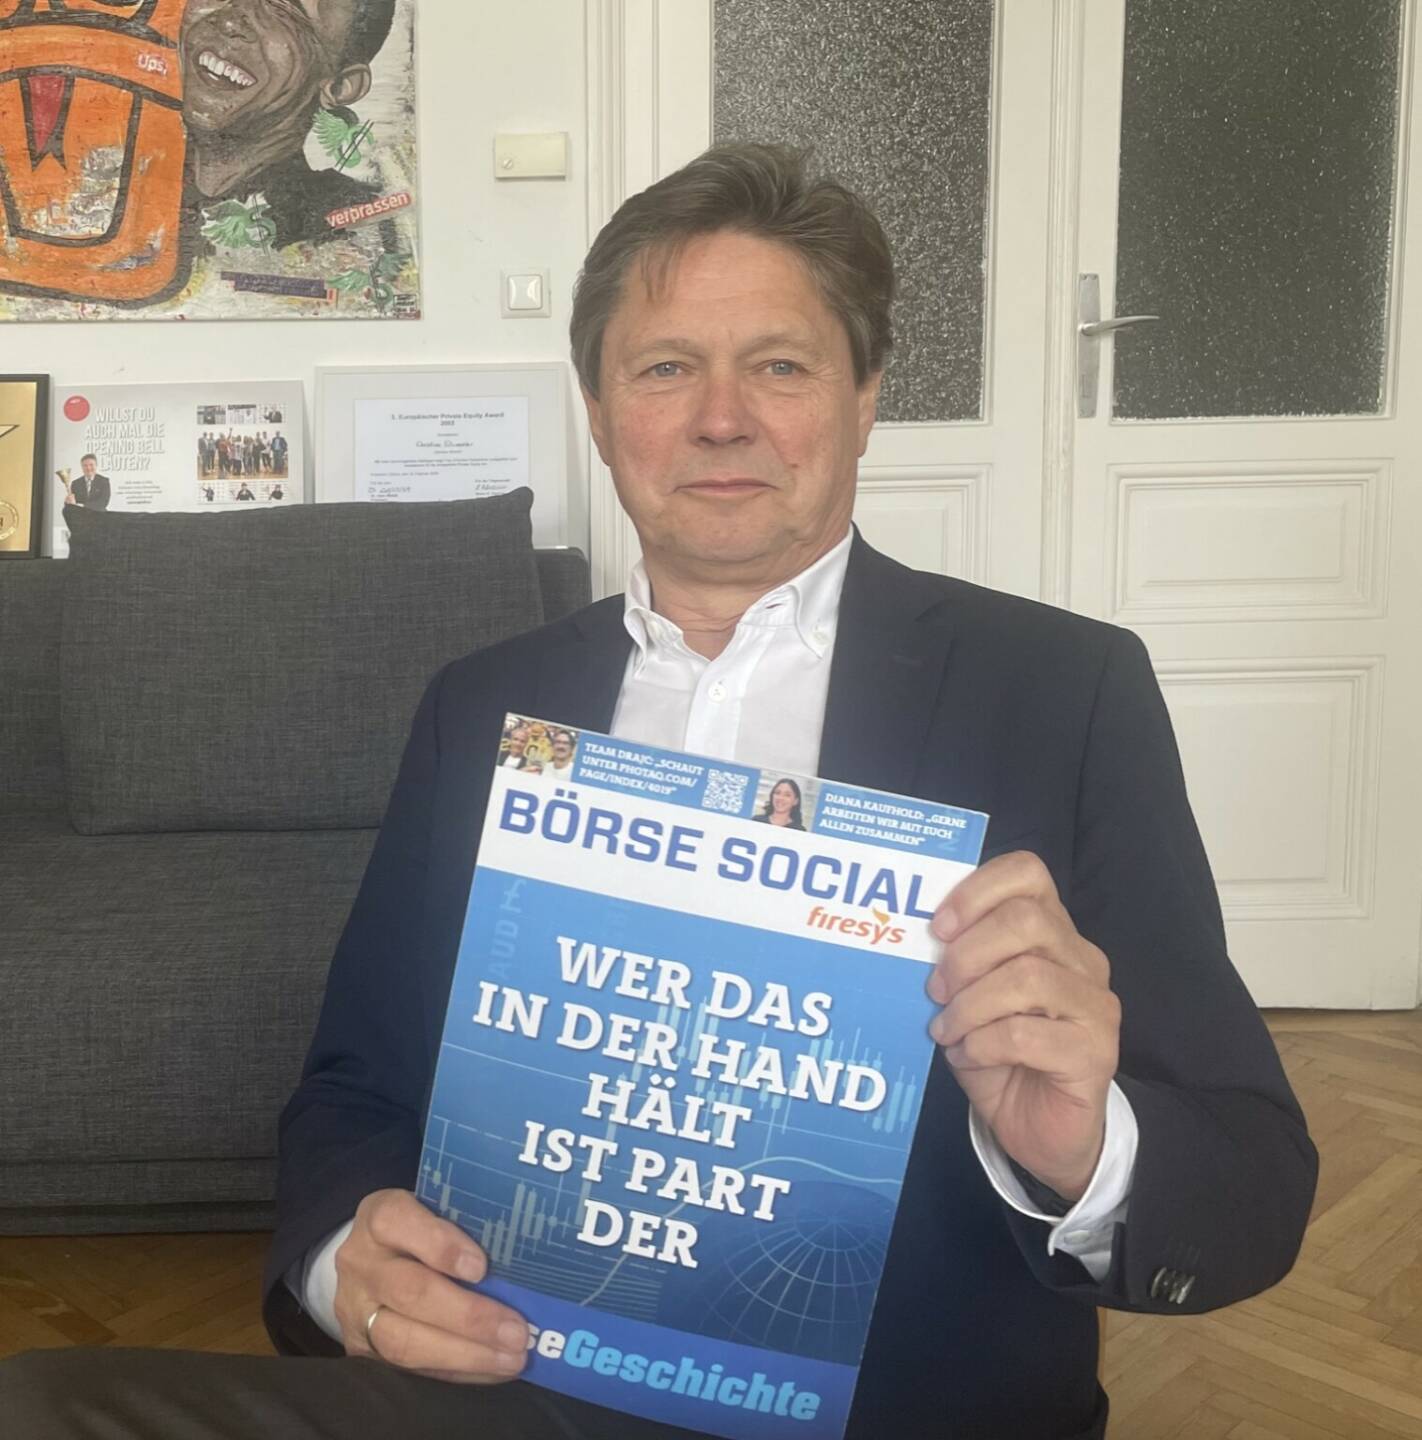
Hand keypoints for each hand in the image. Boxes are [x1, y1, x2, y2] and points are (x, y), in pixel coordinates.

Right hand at [334, 1188, 528, 1382]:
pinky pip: (411, 1368)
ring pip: (405, 1341)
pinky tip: (494, 1368)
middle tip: (516, 1331)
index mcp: (380, 1217)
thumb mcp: (433, 1209)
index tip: (480, 1268)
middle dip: (468, 1316)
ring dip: (466, 1354)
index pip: (399, 1222)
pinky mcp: (362, 1350)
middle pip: (410, 1291)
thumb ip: (465, 1223)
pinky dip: (459, 1371)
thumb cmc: (418, 1229)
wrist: (366, 1260)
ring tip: (512, 1358)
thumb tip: (521, 1254)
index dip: (440, 1245)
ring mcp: (356, 1311)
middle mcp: (362, 1263)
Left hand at [926, 851, 1119, 1201]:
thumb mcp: (970, 1001)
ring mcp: (1094, 1005)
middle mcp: (1081, 959)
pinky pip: (1026, 1033)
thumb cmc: (1000, 1056)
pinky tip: (968, 1056)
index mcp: (1052, 931)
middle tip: (936, 988)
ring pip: (1027, 977)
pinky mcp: (1096, 1052)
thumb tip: (914, 939)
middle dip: (966, 954)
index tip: (936, 926)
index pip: (1028, 873)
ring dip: (971, 1005)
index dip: (976, 890)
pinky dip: (983, 1043)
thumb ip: (956, 964)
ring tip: (947, 1029)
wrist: (1042, 1131)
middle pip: (1027, 921)